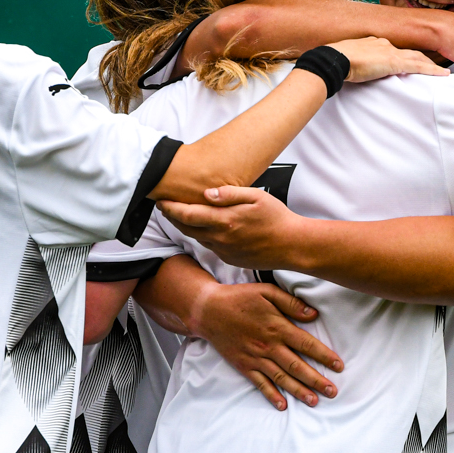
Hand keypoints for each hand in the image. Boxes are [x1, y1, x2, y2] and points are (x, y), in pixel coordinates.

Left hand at [158, 187, 306, 269]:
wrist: (292, 245)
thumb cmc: (277, 218)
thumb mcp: (256, 197)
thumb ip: (230, 194)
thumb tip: (206, 193)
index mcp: (224, 221)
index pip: (187, 215)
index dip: (171, 208)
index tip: (161, 200)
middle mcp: (220, 239)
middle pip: (186, 228)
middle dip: (173, 217)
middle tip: (166, 205)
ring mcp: (224, 251)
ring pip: (197, 238)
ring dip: (187, 227)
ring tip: (182, 214)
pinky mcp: (230, 259)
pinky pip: (210, 246)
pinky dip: (203, 236)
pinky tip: (206, 228)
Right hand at [191, 281, 343, 410]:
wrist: (208, 310)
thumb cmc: (240, 298)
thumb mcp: (267, 291)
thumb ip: (291, 303)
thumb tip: (313, 314)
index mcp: (277, 327)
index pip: (306, 344)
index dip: (324, 356)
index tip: (339, 366)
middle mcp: (268, 346)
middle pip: (297, 366)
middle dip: (317, 380)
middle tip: (333, 392)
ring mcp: (255, 358)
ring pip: (281, 378)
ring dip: (299, 391)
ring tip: (314, 401)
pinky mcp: (244, 365)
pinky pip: (259, 383)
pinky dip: (271, 395)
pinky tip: (283, 405)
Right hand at [329, 36, 449, 83]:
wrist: (334, 58)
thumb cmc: (336, 61)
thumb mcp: (349, 60)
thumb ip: (356, 64)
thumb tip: (354, 71)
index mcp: (374, 43)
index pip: (396, 49)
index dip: (407, 55)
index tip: (414, 60)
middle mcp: (385, 44)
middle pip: (410, 51)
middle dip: (424, 58)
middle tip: (436, 64)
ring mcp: (390, 52)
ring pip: (417, 58)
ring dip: (431, 65)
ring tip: (444, 72)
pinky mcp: (394, 62)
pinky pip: (418, 66)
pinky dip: (432, 70)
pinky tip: (443, 74)